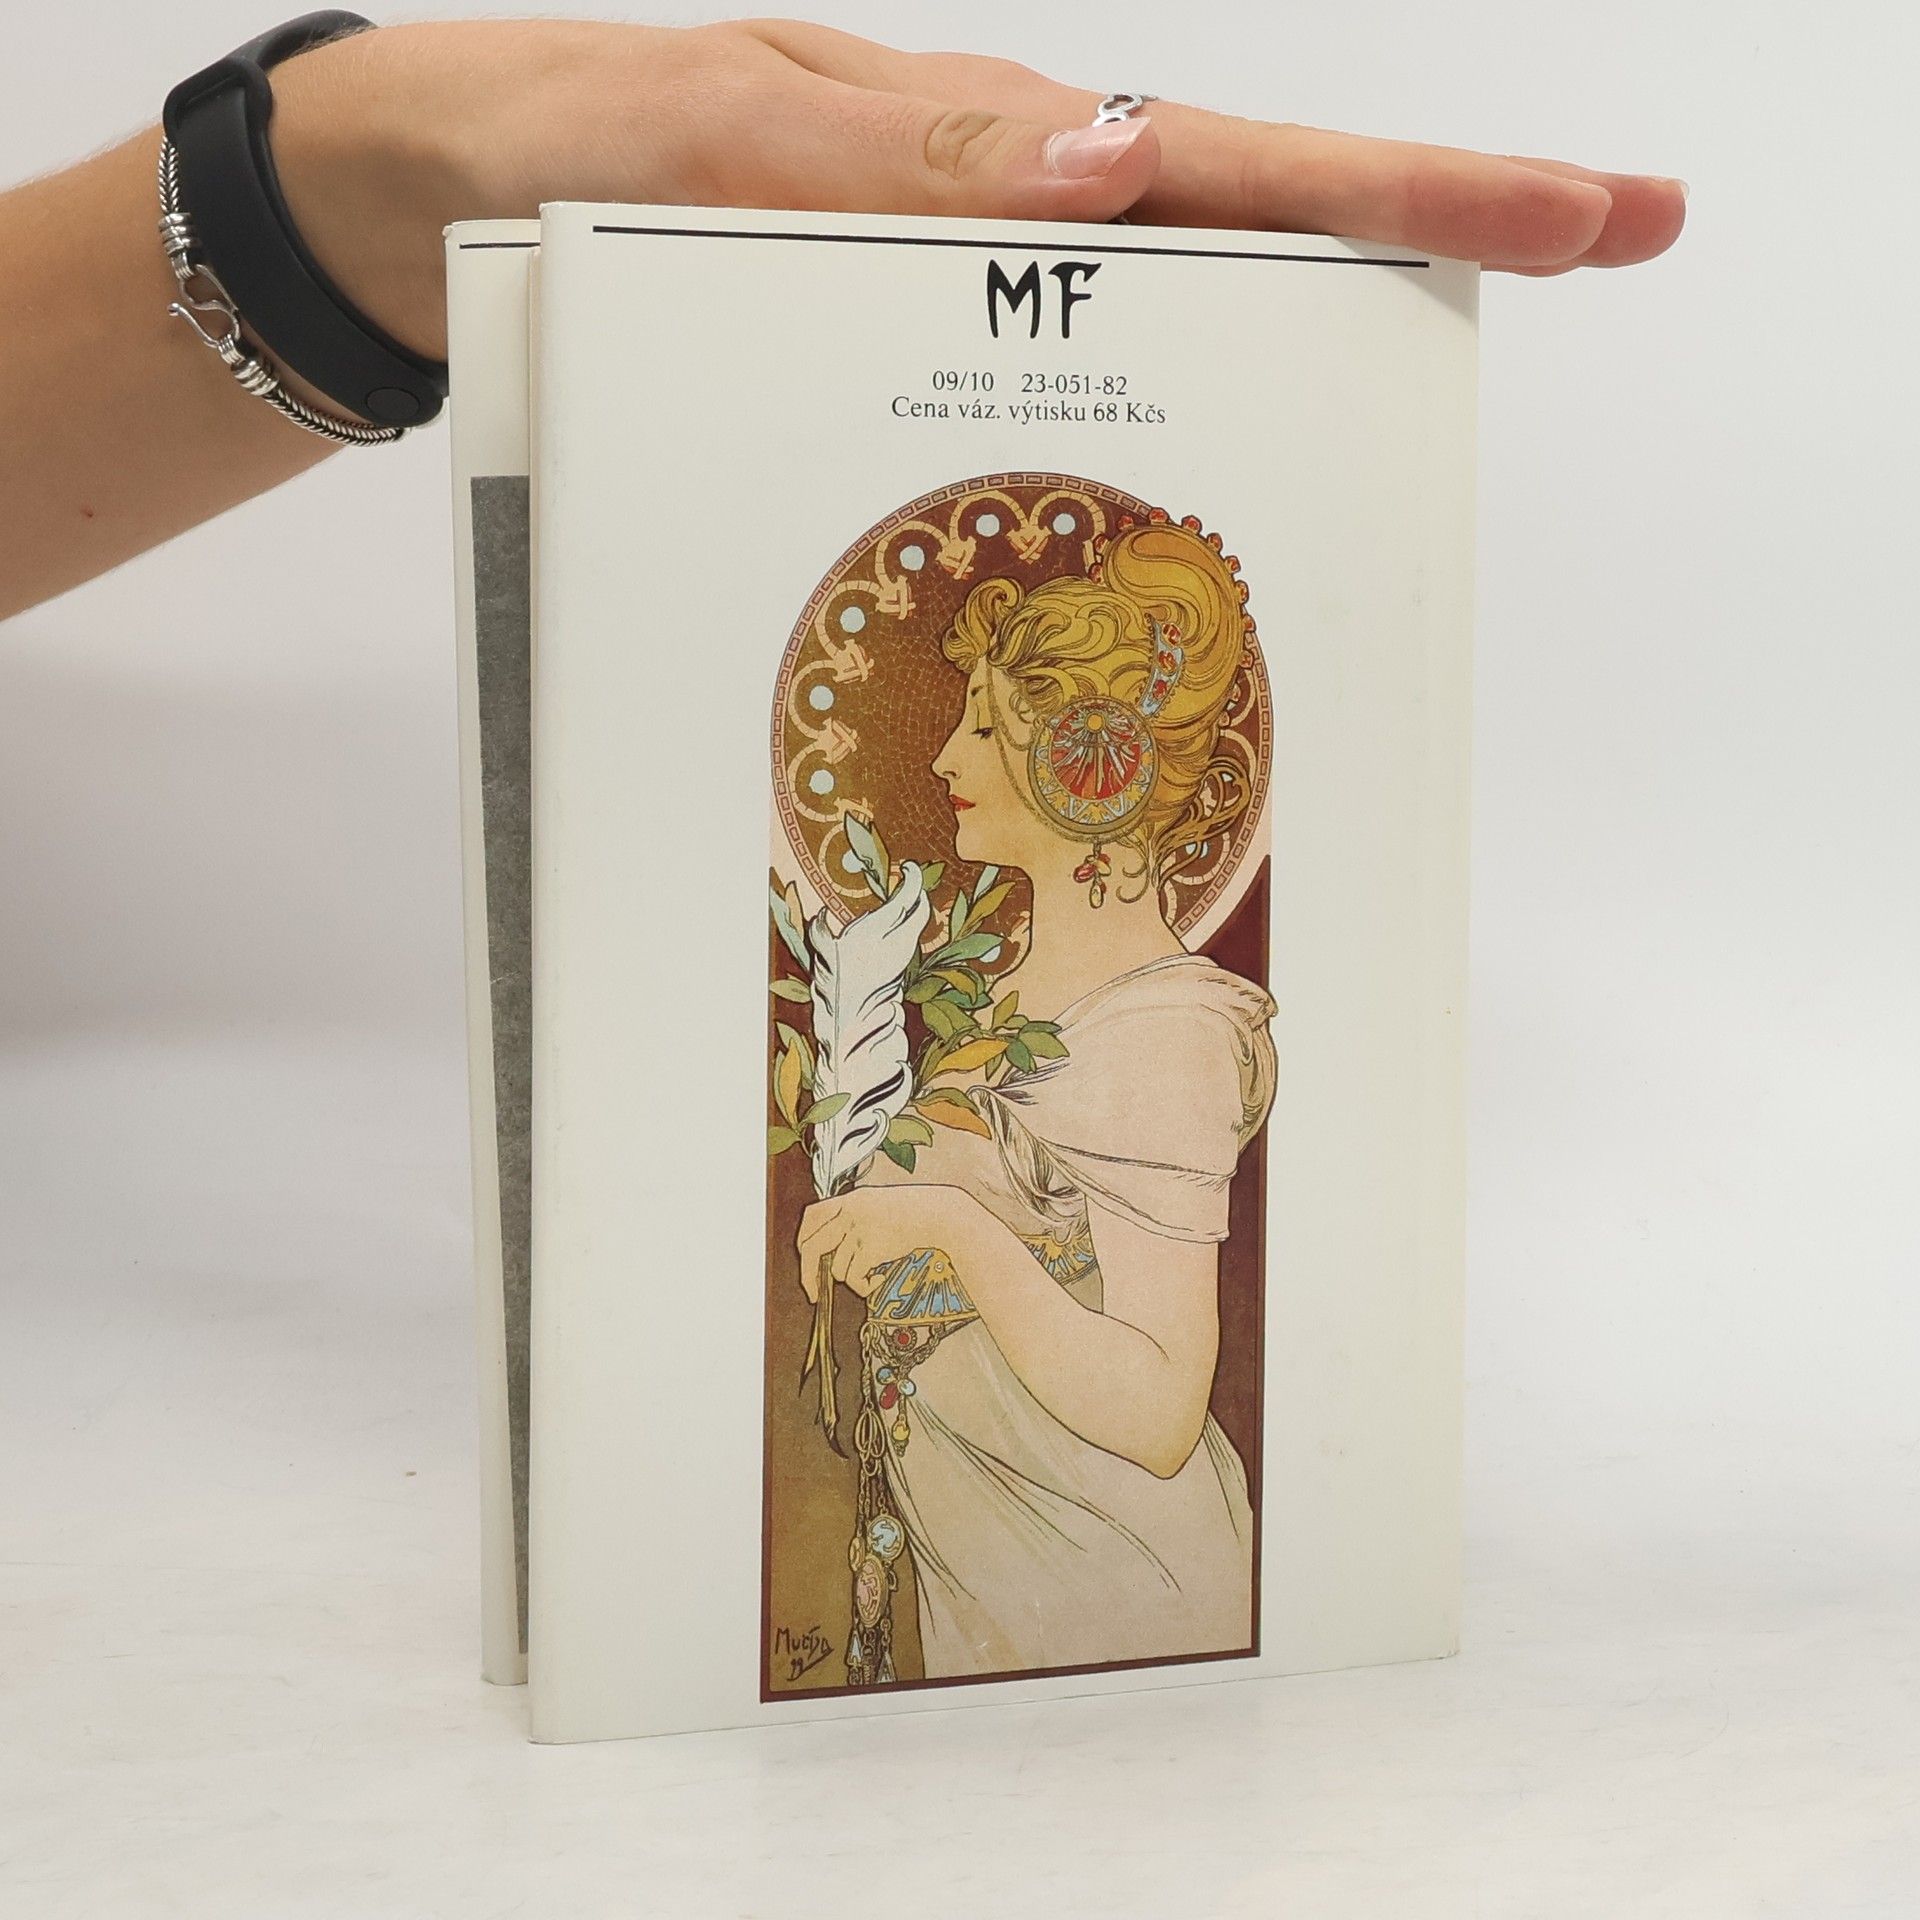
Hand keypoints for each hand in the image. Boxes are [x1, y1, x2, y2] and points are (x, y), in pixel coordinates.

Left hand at [268, 18, 1687, 360]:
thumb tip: (1111, 172)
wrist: (420, 201)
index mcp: (975, 142)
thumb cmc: (550, 150)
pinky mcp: (905, 341)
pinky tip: (1224, 437)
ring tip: (1463, 355)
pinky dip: (1163, 392)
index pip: (1235, 158)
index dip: (1420, 183)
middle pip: (1254, 210)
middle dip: (1439, 221)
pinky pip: (1060, 371)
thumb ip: (890, 158)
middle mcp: (993, 208)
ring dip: (1325, 311)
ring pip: (1177, 294)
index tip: (1589, 210)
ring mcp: (961, 281)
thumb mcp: (700, 136)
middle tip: (1617, 235)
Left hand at [795, 1183, 983, 1301]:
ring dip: (852, 1280)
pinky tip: (879, 1280)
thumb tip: (836, 1251)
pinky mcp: (870, 1247)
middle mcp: (850, 1212)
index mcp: (851, 1199)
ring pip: (837, 1268)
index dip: (803, 1238)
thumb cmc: (915, 1212)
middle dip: (807, 1274)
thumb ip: (856, 1218)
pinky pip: (855, 1278)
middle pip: (812, 1246)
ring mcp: (859, 1230)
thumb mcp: (879, 1206)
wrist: (939, 1214)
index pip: (812, 1216)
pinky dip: (864, 1286)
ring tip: (871, 1276)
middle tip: (812, 1292)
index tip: (804, 1256)